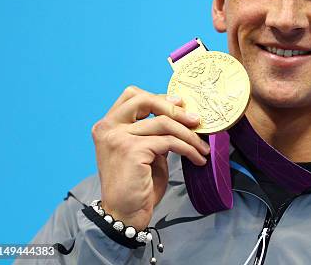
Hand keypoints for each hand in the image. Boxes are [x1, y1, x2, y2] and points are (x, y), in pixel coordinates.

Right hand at [91, 85, 208, 228]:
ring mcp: (118, 137)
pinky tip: (197, 158)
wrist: (125, 213)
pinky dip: (188, 149)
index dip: (158, 97)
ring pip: (163, 123)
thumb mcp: (145, 150)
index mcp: (108, 125)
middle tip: (196, 120)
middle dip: (174, 108)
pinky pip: (169, 142)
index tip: (181, 103)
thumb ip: (153, 132)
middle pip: (145, 100)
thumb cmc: (137, 184)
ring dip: (189, 135)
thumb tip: (180, 115)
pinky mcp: (132, 150)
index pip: (132, 96)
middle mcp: (108, 128)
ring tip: (202, 148)